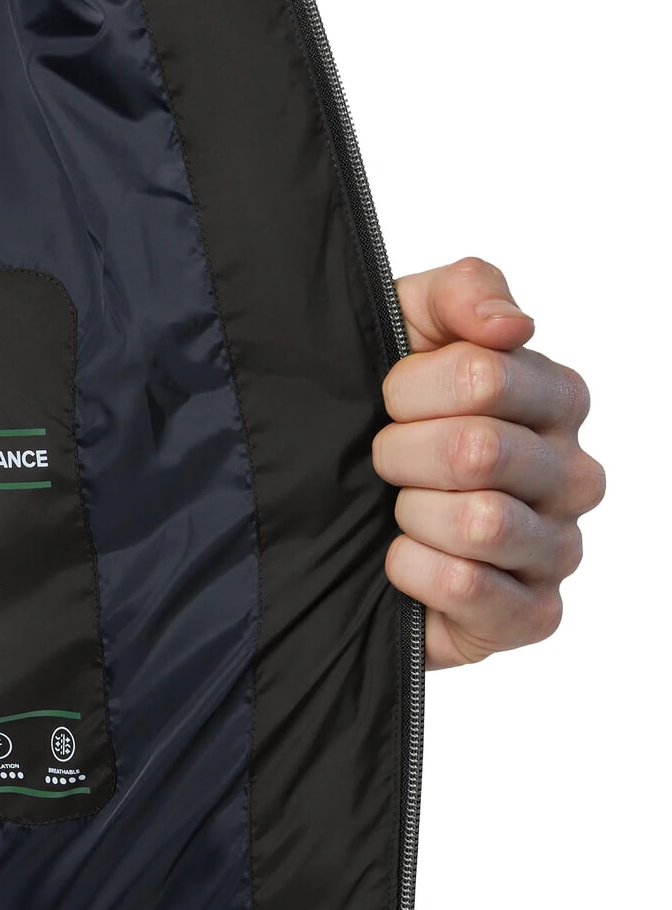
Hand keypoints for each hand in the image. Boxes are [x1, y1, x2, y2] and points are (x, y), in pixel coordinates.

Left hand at [372, 257, 605, 668]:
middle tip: (387, 465)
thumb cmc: (383, 422)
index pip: (483, 376)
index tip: (390, 404)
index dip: (408, 390)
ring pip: (481, 522)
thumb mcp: (403, 331)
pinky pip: (469, 588)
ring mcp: (557, 549)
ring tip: (399, 515)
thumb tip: (512, 325)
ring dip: (412, 515)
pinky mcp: (531, 616)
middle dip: (402, 455)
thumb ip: (461, 293)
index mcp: (556, 399)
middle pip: (479, 449)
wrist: (336, 521)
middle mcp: (573, 474)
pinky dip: (415, 571)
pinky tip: (401, 561)